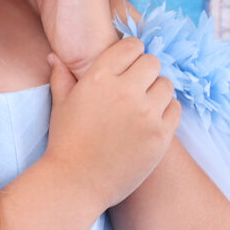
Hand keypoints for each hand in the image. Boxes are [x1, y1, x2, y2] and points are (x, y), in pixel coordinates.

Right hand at [43, 37, 179, 209]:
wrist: (76, 183)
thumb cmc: (66, 143)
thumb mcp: (60, 105)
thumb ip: (62, 77)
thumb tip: (54, 56)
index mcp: (99, 77)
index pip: (132, 46)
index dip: (131, 54)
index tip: (128, 67)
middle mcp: (125, 91)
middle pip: (153, 63)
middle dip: (145, 72)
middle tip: (136, 88)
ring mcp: (146, 114)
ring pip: (166, 85)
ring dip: (157, 92)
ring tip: (143, 107)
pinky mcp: (160, 135)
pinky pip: (175, 109)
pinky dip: (166, 112)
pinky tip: (151, 122)